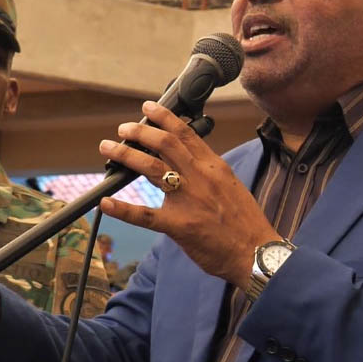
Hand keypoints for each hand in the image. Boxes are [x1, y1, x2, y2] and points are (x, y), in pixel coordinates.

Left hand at [99, 101, 280, 287]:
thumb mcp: (231, 186)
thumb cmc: (245, 224)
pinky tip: (105, 202)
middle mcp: (200, 177)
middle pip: (165, 144)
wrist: (257, 252)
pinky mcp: (179, 225)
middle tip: (123, 129)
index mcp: (214, 167)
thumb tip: (190, 163)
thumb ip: (209, 173)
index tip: (149, 109)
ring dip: (126, 155)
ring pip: (151, 168)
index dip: (164, 118)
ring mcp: (189, 200)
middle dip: (140, 132)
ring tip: (109, 148)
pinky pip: (145, 215)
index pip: (186, 134)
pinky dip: (122, 209)